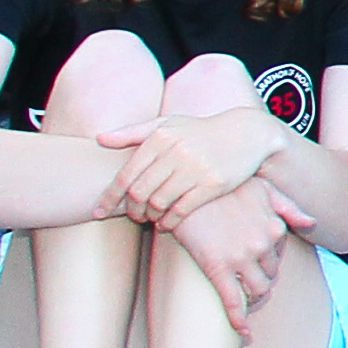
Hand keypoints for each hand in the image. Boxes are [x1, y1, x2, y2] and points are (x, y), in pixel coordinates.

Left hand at [101, 103, 291, 223]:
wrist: (247, 133)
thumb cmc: (200, 131)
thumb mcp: (168, 124)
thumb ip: (132, 132)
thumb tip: (99, 139)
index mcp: (160, 137)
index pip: (126, 175)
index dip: (110, 198)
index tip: (99, 212)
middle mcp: (176, 151)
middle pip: (139, 192)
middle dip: (132, 210)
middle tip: (134, 215)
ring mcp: (195, 168)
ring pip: (159, 203)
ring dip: (150, 216)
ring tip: (151, 218)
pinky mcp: (213, 184)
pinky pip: (181, 210)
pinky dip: (169, 221)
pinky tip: (167, 223)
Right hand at [170, 180, 309, 335]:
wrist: (187, 185)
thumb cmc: (225, 185)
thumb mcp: (264, 189)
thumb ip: (290, 207)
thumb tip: (312, 224)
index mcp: (275, 227)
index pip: (280, 255)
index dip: (270, 263)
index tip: (259, 267)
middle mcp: (263, 244)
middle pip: (271, 275)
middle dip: (263, 283)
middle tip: (250, 289)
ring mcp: (241, 257)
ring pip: (257, 291)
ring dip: (254, 302)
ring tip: (246, 307)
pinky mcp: (217, 267)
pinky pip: (232, 301)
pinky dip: (239, 320)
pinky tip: (243, 333)